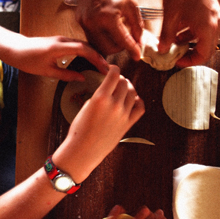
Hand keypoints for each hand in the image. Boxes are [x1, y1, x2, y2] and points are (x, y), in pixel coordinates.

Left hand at [9, 35, 108, 80]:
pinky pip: (76, 45)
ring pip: (82, 44)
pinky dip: (86, 52)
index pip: (84, 50)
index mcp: (59, 47)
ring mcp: (61, 39)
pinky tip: (90, 60)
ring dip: (93, 54)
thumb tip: (82, 78)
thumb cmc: (27, 60)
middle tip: (107, 69)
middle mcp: (62, 40)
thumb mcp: (47, 71)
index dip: (96, 58)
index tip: (104, 68)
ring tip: (101, 65)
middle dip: (98, 57)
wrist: (14, 48)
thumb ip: (65, 75)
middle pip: (86, 46)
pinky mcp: (59, 41)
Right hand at [53, 65, 143, 182]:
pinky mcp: (128, 124)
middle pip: (124, 83)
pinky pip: (140, 108)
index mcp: (101, 97)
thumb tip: (108, 89)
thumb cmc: (79, 129)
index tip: (112, 68)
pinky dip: (138, 101)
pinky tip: (133, 100)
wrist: (83, 150)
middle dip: (120, 79)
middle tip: (116, 80)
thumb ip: (99, 96)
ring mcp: (123, 115)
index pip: (114, 75)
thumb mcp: (85, 106)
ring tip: (124, 89)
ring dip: (129, 88)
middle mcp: (114, 104)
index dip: (113, 69)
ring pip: (133, 93)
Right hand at [75, 0, 142, 60]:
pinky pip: (91, 36)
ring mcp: (84, 22)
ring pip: (97, 45)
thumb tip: (138, 42)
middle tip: (127, 42)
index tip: (137, 56)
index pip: (122, 41)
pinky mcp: (79, 21)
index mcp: (108, 16)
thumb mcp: (133, 5)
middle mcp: (93, 22)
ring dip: (108, 44)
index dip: (132, 50)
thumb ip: (136, 27)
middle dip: (119, 48)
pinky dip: (101, 37)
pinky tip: (107, 28)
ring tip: (117, 34)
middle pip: (106, 49)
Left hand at [159, 0, 219, 66]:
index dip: (189, 61)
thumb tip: (162, 49)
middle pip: (205, 48)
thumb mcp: (171, 15)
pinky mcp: (210, 11)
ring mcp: (214, 16)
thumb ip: (166, 35)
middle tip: (173, 54)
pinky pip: (203, 27)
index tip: (176, 61)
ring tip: (171, 40)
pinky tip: (176, 28)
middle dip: (189, 53)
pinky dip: (191, 31)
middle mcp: (215, 23)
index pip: (204, 54)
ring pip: (203, 37)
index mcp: (208, 27)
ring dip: (188, 41)